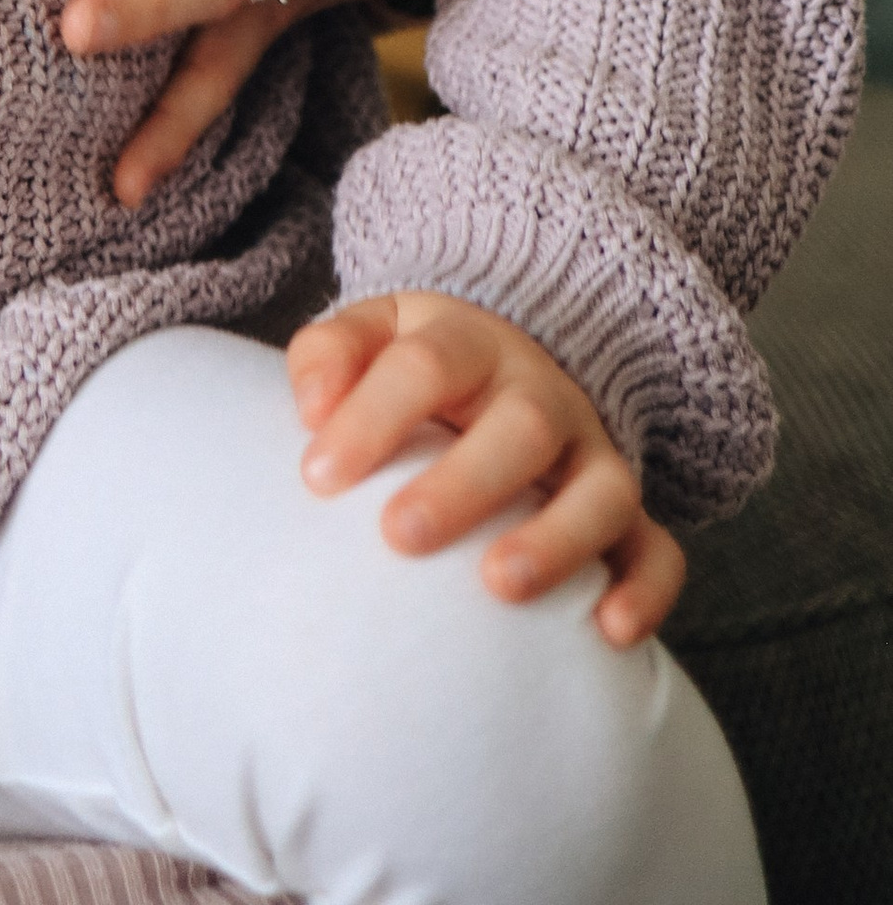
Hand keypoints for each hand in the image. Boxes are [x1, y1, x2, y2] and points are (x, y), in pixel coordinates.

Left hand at [289, 291, 683, 643]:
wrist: (507, 363)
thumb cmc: (418, 367)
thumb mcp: (372, 335)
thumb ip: (329, 356)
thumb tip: (312, 410)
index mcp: (469, 343)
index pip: (426, 366)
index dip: (373, 418)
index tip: (317, 477)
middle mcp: (541, 395)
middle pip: (521, 426)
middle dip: (463, 484)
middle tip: (398, 535)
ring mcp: (592, 454)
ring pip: (602, 489)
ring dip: (557, 539)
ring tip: (501, 587)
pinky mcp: (630, 515)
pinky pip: (658, 550)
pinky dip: (646, 590)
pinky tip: (611, 634)